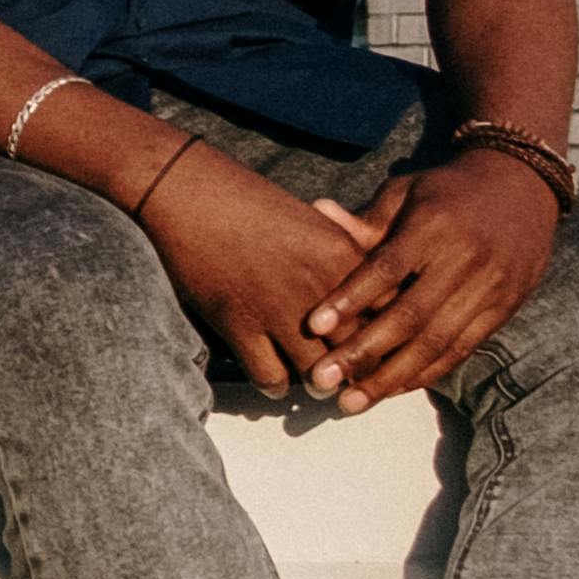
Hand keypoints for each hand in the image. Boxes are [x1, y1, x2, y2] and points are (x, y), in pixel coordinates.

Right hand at [138, 145, 390, 400]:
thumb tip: (369, 288)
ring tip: (318, 385)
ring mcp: (278, 308)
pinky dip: (275, 386)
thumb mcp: (313, 219)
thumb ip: (346, 252)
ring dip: (320, 384)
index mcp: (344, 256)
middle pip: (360, 349)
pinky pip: (270, 376)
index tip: (384, 348)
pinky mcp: (238, 323)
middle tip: (354, 378)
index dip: (390, 337)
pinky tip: (275, 381)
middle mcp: (319, 287)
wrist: (188, 192)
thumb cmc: (248, 201)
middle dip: (360, 369)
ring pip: (319, 372)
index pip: (390, 313)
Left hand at [300, 152, 561, 402]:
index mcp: (433, 227)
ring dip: (392, 376)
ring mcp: (490, 289)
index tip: (313, 327)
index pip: (386, 269)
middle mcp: (465, 261)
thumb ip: (365, 219)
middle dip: (364, 353)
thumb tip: (317, 213)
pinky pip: (462, 349)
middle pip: (410, 316)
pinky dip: (426, 372)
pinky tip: (392, 389)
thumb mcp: (406, 193)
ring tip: (352, 402)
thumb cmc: (446, 192)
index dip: (350, 299)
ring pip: (437, 342)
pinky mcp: (504, 309)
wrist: (522, 188)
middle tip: (322, 380)